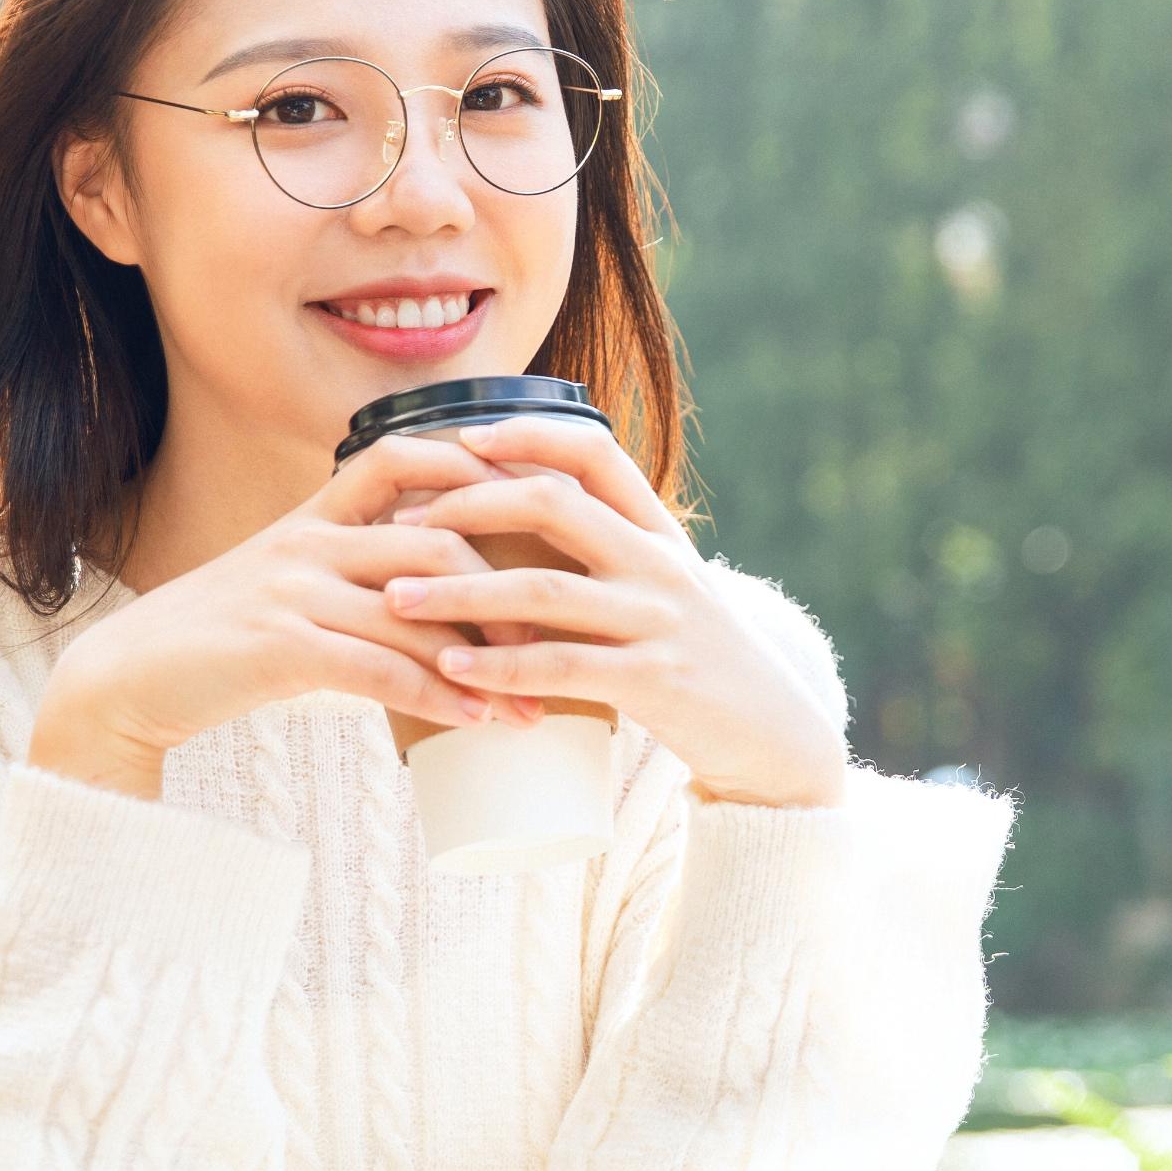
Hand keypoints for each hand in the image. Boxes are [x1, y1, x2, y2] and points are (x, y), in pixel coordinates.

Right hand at [26, 435, 538, 798]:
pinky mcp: (279, 645)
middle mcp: (307, 539)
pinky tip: (477, 721)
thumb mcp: (285, 584)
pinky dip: (437, 696)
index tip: (538, 497)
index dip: (472, 462)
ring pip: (416, 608)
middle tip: (561, 633)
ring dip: (486, 657)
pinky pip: (378, 668)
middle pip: (434, 539)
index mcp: (313, 515)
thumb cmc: (218, 640)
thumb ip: (349, 571)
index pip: (402, 456)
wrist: (127, 679)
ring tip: (535, 696)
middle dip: (507, 588)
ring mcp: (292, 589)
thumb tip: (434, 589)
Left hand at [381, 417, 849, 809]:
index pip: (595, 453)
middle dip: (470, 506)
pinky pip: (560, 666)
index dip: (528, 434)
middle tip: (405, 523)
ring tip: (397, 598)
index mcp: (661, 532)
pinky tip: (450, 670)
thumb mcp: (669, 589)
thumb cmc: (702, 661)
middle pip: (555, 505)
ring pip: (543, 589)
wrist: (774, 735)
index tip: (464, 438)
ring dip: (460, 592)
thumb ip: (613, 553)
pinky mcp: (653, 681)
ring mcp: (659, 620)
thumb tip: (524, 521)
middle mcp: (661, 564)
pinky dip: (499, 666)